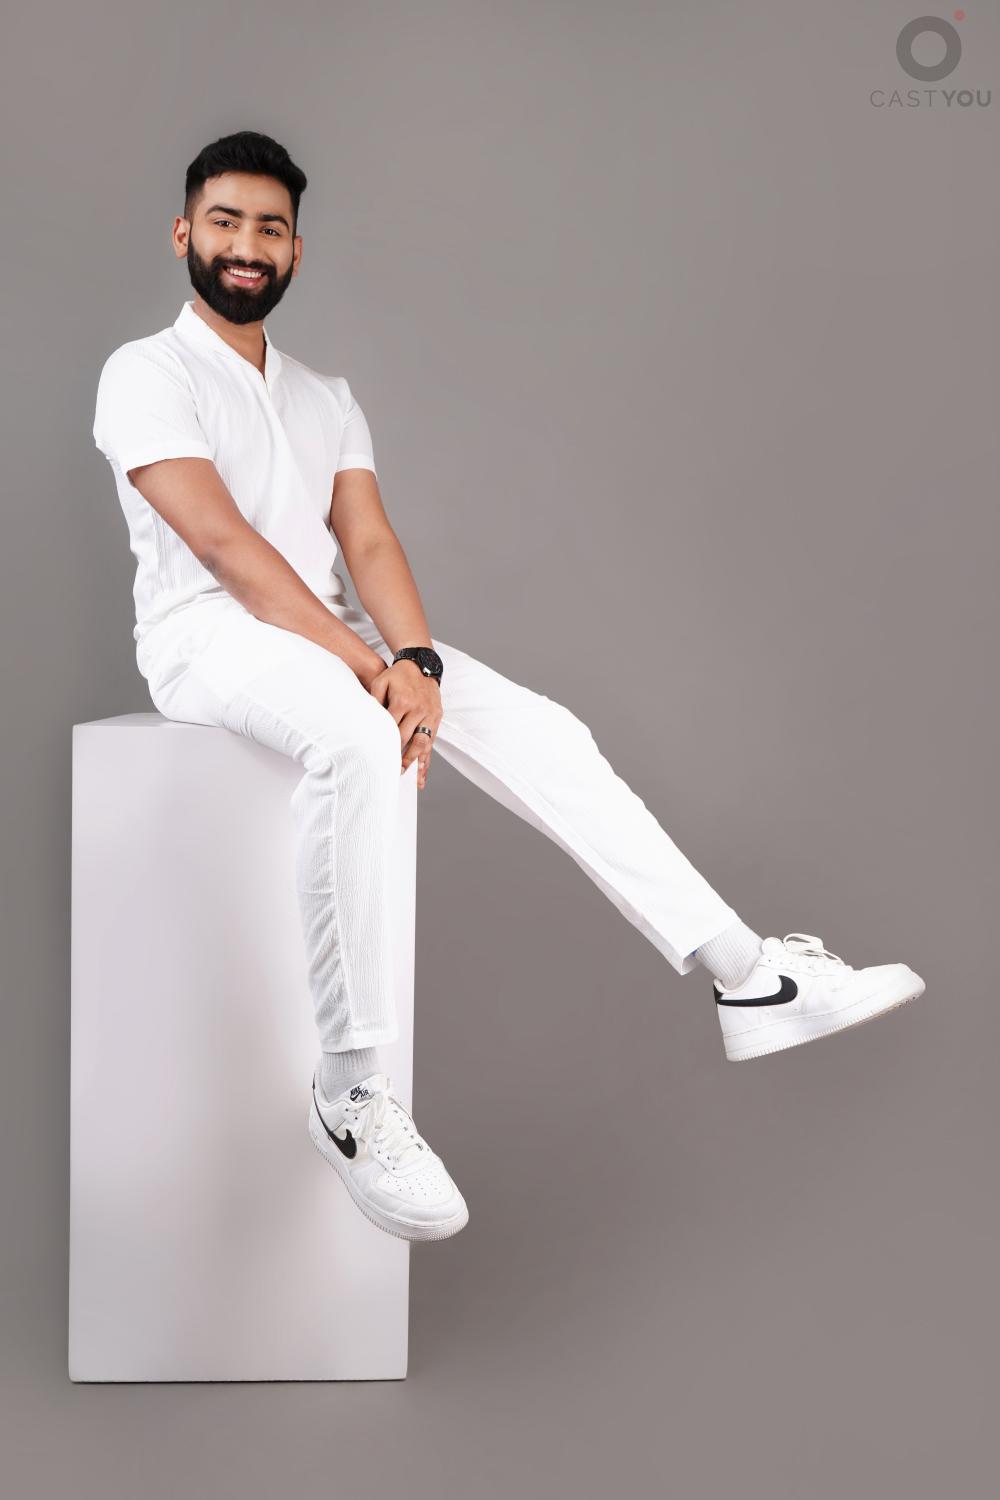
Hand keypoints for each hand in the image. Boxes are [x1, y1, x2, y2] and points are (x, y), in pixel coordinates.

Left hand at [367, 658, 441, 789]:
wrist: (421, 665)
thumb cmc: (397, 675)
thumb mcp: (381, 681)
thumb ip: (374, 699)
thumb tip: (368, 719)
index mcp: (403, 702)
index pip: (392, 729)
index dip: (385, 745)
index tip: (377, 759)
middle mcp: (419, 710)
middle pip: (407, 740)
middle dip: (398, 757)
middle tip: (389, 772)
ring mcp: (429, 715)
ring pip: (422, 744)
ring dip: (414, 761)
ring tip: (406, 775)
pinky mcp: (436, 719)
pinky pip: (432, 742)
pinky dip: (427, 759)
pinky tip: (422, 773)